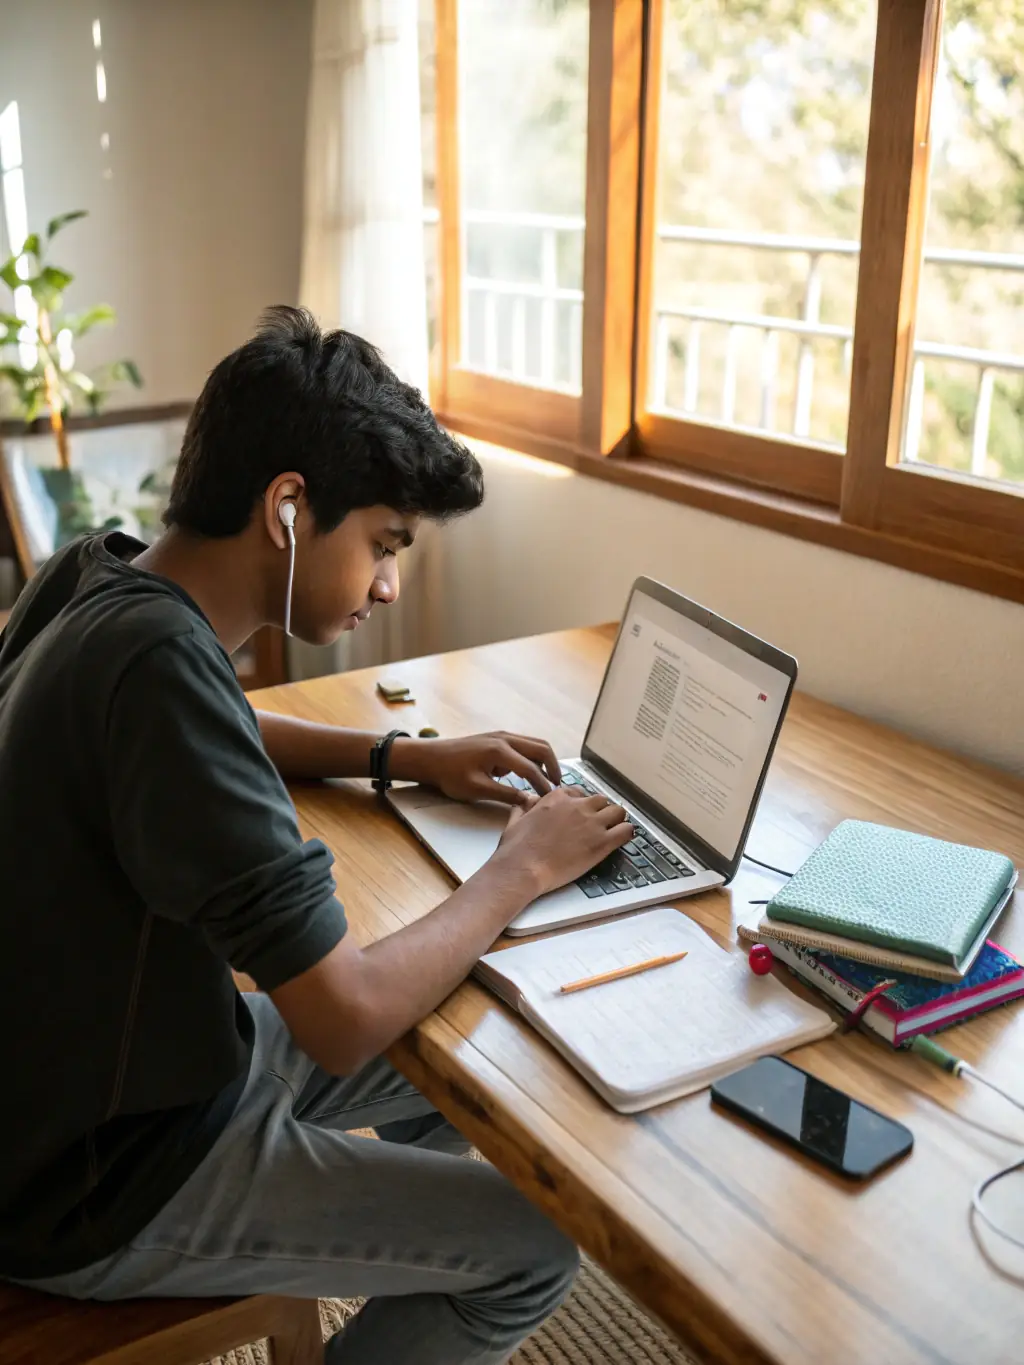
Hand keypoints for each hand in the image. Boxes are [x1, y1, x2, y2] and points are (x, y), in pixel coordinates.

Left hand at [392, 731, 560, 804]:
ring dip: (544, 761)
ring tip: (547, 781)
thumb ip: (505, 794)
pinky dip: (533, 757)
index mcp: (499, 751)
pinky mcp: (498, 738)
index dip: (543, 785)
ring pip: (535, 744)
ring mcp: (502, 735)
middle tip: (557, 786)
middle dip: (553, 767)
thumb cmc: (449, 774)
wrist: (430, 757)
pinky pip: (524, 744)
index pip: (531, 769)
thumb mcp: (477, 789)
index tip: (551, 799)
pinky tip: (528, 773)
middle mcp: (504, 738)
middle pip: (541, 748)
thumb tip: (529, 801)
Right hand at [492, 787, 631, 897]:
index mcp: (557, 798)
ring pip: (618, 812)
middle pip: (601, 801)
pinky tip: (622, 840)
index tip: (580, 815)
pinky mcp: (602, 843)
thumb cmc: (516, 848)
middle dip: (600, 811)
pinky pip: (626, 830)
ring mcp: (592, 823)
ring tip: (612, 831)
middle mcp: (578, 806)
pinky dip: (626, 834)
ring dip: (616, 820)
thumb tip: (526, 801)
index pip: (579, 793)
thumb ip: (524, 807)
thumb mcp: (515, 819)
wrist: (523, 868)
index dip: (581, 805)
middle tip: (596, 825)